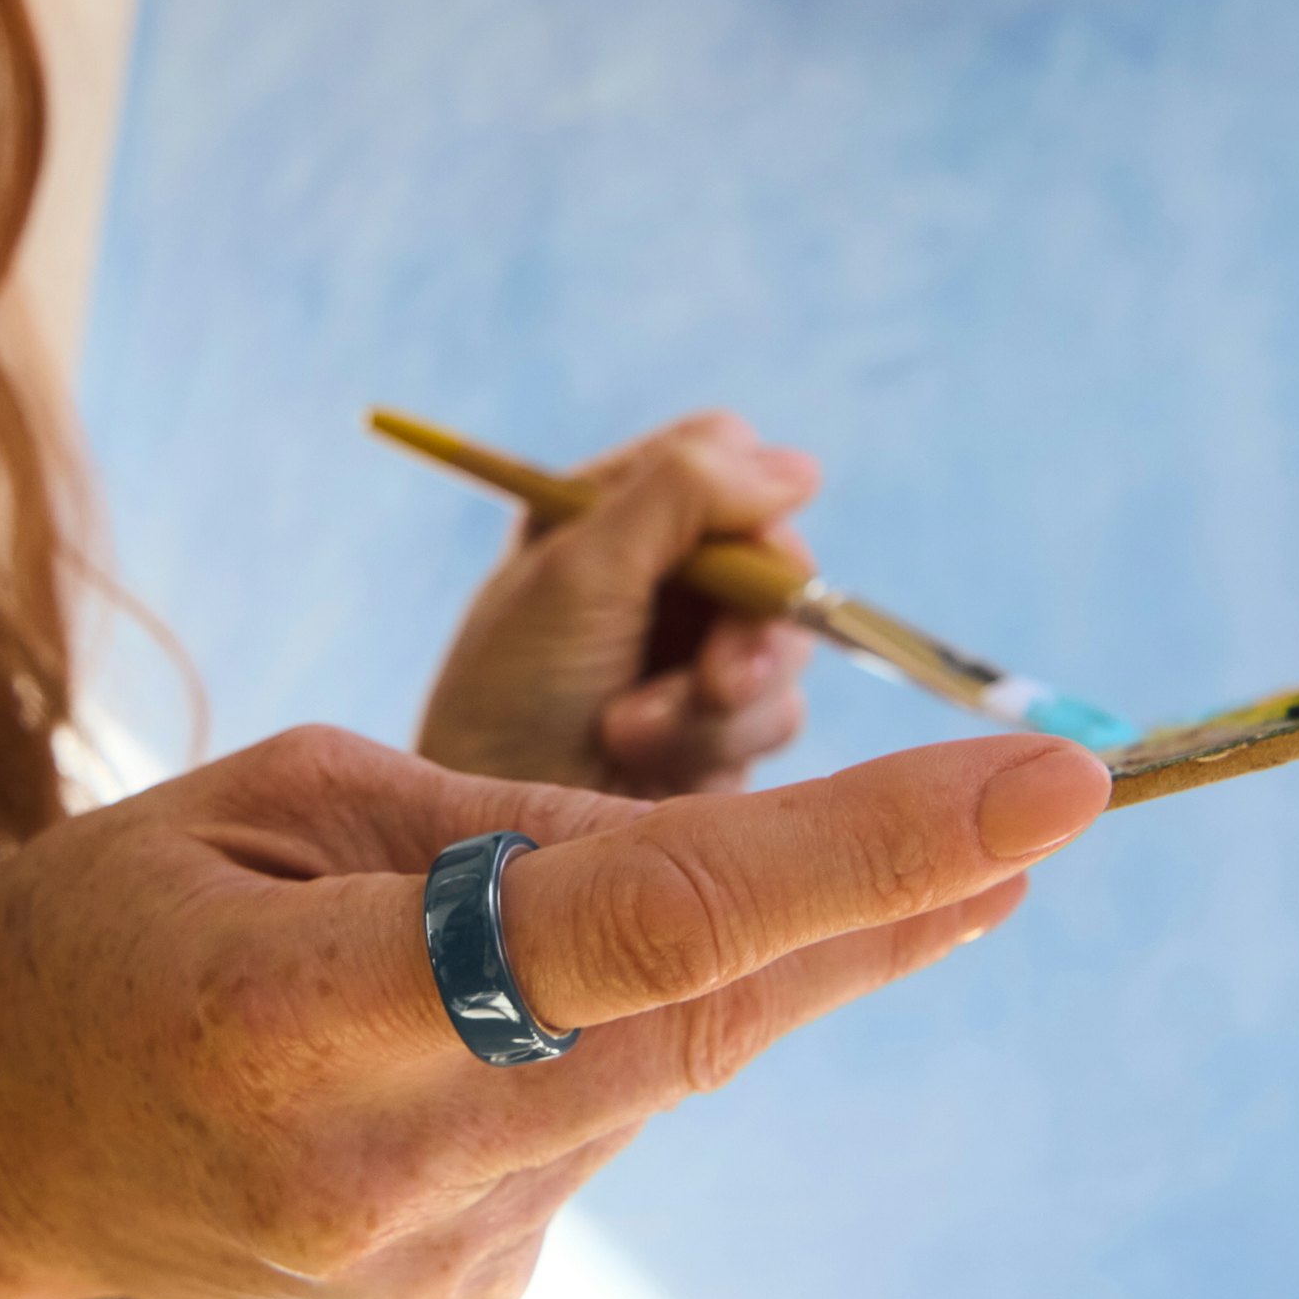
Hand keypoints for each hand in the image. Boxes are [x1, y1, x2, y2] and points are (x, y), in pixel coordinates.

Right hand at [0, 725, 1107, 1298]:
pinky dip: (627, 1035)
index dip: (864, 853)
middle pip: (707, 1018)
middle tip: (1036, 810)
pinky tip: (540, 1005)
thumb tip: (721, 852)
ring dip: (735, 958)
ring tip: (730, 883)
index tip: (1049, 787)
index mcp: (301, 1018)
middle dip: (879, 905)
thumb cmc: (111, 928)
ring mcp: (431, 1269)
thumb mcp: (283, 793)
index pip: (646, 928)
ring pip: (668, 1071)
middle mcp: (381, 1179)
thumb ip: (504, 826)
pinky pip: (607, 1127)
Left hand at [419, 412, 820, 795]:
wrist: (498, 844)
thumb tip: (800, 467)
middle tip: (718, 680)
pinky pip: (778, 713)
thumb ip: (682, 497)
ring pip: (787, 640)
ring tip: (629, 731)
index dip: (744, 496)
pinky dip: (717, 740)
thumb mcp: (579, 574)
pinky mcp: (722, 729)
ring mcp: (694, 653)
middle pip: (776, 552)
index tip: (737, 556)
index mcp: (607, 512)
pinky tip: (646, 761)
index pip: (721, 454)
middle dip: (749, 621)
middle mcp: (658, 575)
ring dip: (718, 696)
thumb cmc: (512, 698)